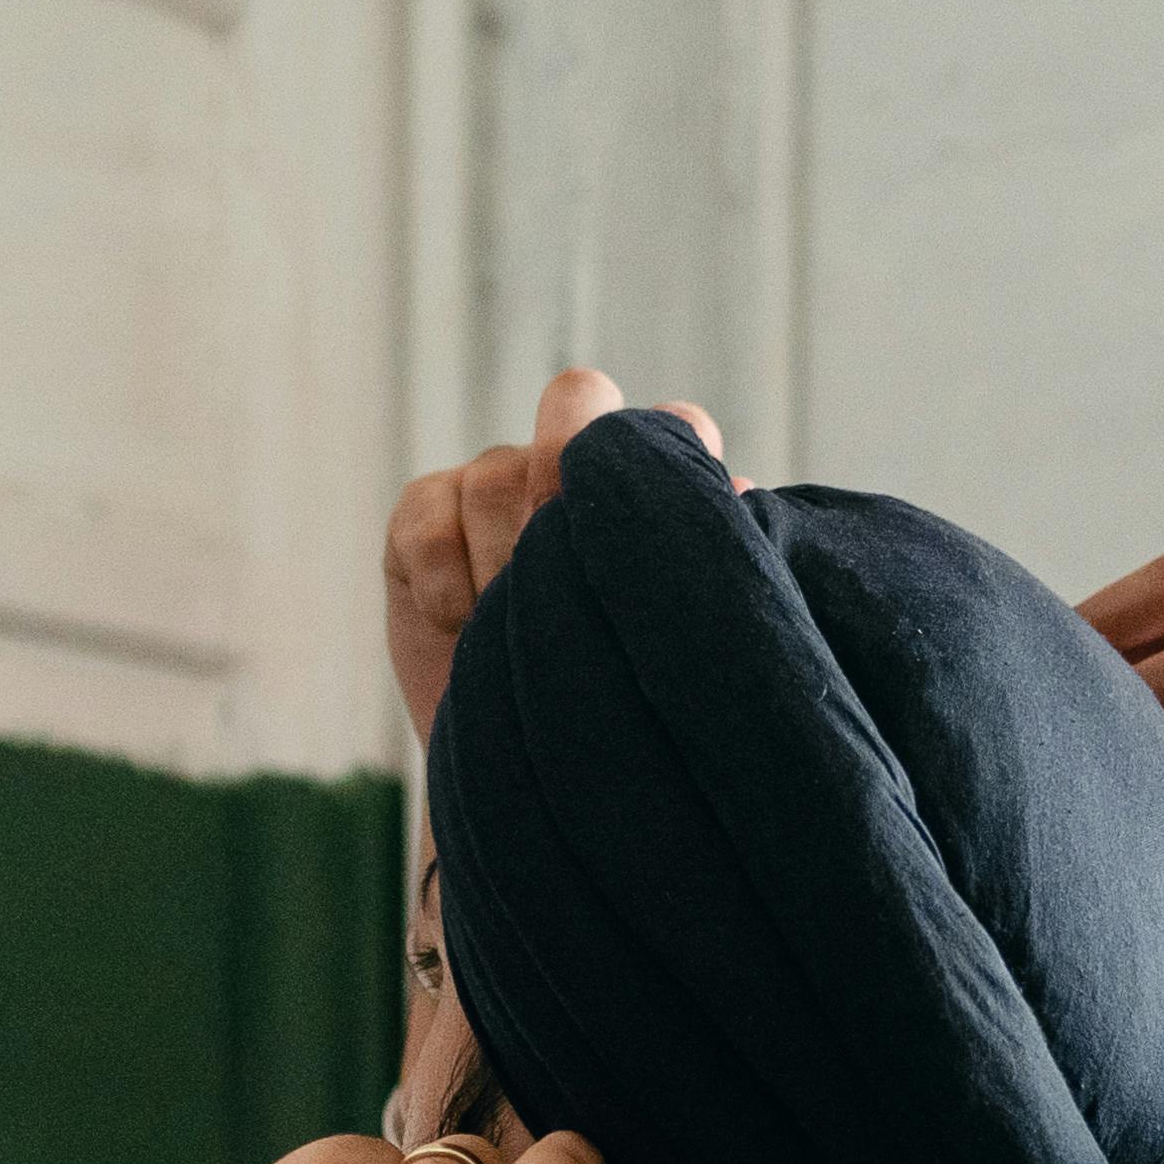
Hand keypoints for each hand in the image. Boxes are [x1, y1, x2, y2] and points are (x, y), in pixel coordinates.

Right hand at [383, 366, 721, 735]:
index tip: (660, 528)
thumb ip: (700, 565)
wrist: (525, 766)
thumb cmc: (607, 705)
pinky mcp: (423, 516)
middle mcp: (570, 466)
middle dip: (564, 470)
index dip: (672, 451)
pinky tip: (461, 626)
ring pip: (494, 476)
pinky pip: (428, 517)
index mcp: (644, 487)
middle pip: (574, 397)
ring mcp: (492, 483)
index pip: (675, 423)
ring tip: (514, 632)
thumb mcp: (662, 644)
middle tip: (560, 558)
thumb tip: (740, 490)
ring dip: (502, 565)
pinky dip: (446, 579)